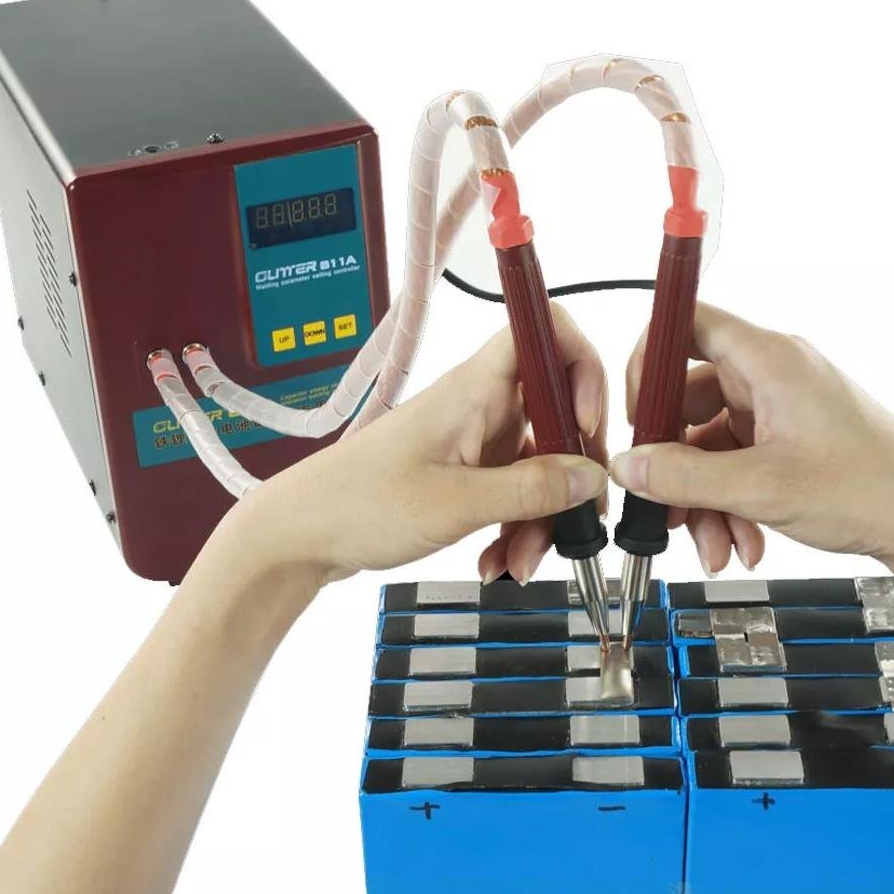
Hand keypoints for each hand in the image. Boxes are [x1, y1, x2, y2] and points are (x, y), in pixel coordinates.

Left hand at [221, 304, 608, 593]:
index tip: (587, 424)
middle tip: (573, 522)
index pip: (543, 331)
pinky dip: (515, 526)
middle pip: (556, 414)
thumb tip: (592, 476)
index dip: (581, 366)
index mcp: (474, 388)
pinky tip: (497, 560)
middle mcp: (480, 405)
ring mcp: (475, 440)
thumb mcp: (454, 503)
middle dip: (570, 473)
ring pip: (539, 463)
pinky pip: (513, 492)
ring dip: (541, 516)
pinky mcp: (466, 472)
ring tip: (517, 562)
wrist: (300, 534)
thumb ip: (530, 489)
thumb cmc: (358, 504)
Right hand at [611, 303, 893, 575]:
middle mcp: (772, 376)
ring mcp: (780, 409)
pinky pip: (734, 462)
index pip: (686, 325)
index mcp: (769, 360)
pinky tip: (741, 540)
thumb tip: (628, 465)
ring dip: (702, 496)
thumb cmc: (871, 490)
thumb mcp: (760, 487)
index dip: (649, 364)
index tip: (634, 412)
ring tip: (715, 543)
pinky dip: (728, 501)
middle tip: (661, 499)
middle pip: (689, 399)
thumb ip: (683, 477)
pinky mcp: (787, 440)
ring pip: (709, 442)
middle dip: (673, 459)